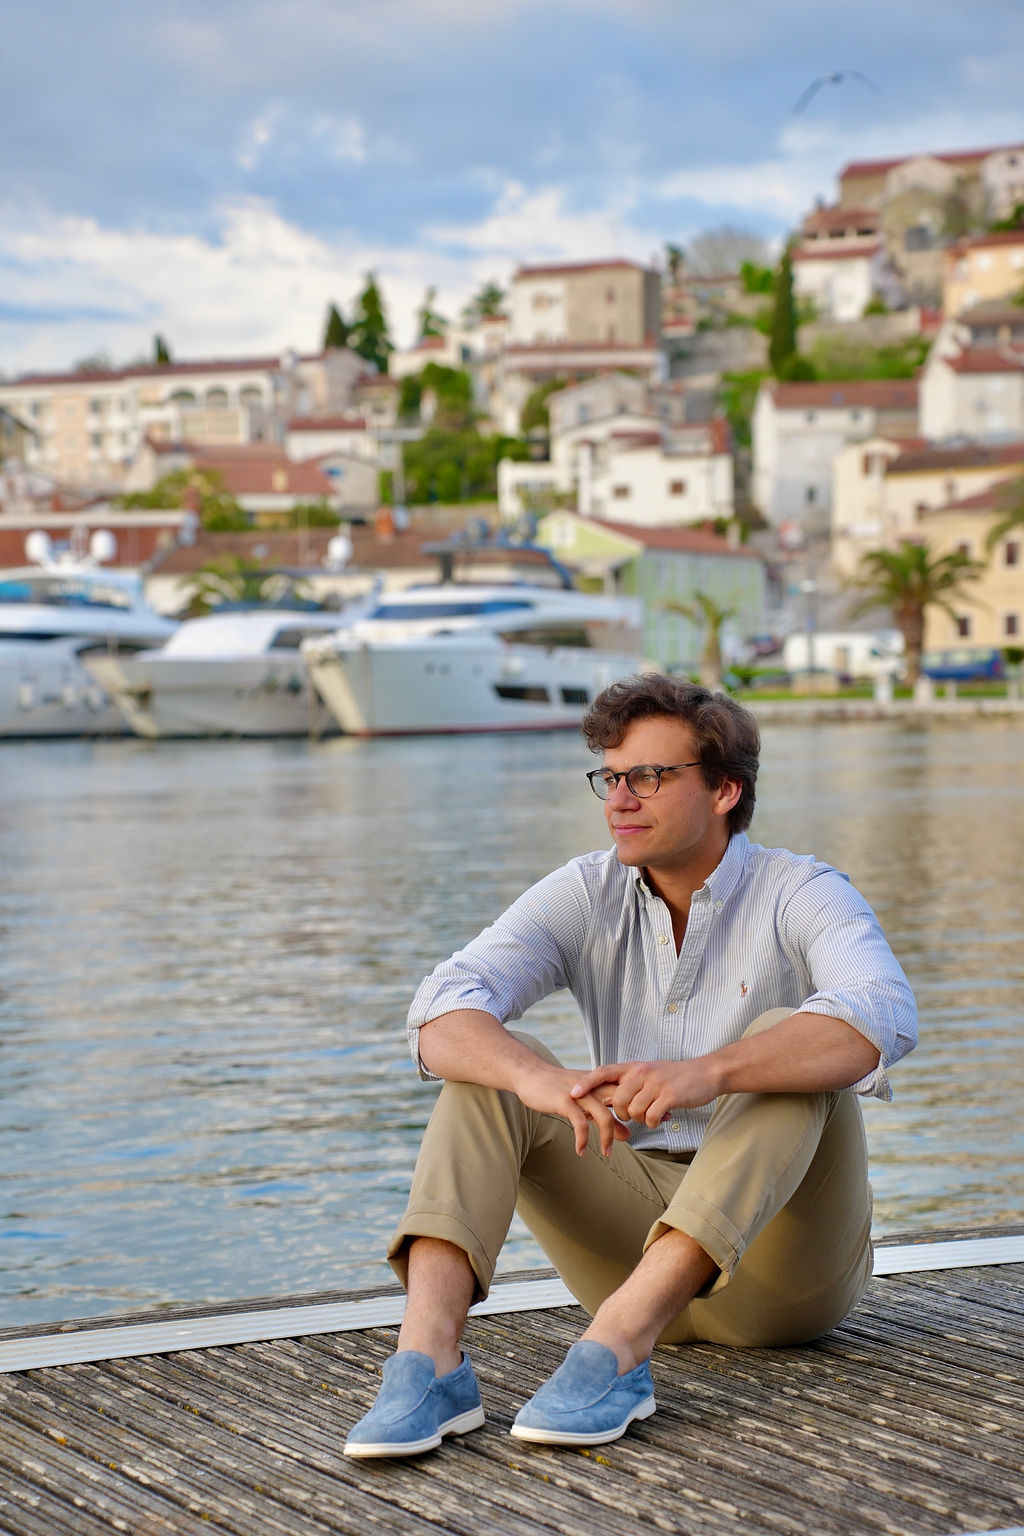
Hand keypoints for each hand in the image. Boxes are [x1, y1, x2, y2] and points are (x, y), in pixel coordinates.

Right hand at [514, 1061, 632, 1157]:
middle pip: (622, 1106)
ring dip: (607, 1139)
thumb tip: (627, 1136)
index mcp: (602, 1084)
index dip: (639, 1112)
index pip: (629, 1097)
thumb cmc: (558, 1088)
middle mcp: (595, 1086)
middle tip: (629, 1142)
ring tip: (606, 1154)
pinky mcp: (566, 1101)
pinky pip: (581, 1123)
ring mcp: (581, 1093)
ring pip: (604, 1117)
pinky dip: (583, 1140)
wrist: (531, 1074)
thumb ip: (605, 1117)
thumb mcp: (586, 1102)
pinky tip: (580, 1151)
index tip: (642, 1127)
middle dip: (629, 1125)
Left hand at [569, 1058, 722, 1129]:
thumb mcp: (648, 1073)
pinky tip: (660, 1117)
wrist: (705, 1074)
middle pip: (617, 1101)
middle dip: (622, 1114)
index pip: (603, 1071)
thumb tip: (609, 1098)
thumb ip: (630, 1082)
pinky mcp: (669, 1096)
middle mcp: (642, 1072)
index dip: (587, 1083)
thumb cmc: (674, 1077)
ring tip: (651, 1114)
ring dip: (640, 1119)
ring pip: (633, 1112)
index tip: (573, 1093)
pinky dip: (653, 1123)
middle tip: (634, 1115)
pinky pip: (650, 1117)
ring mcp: (655, 1084)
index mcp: (634, 1067)